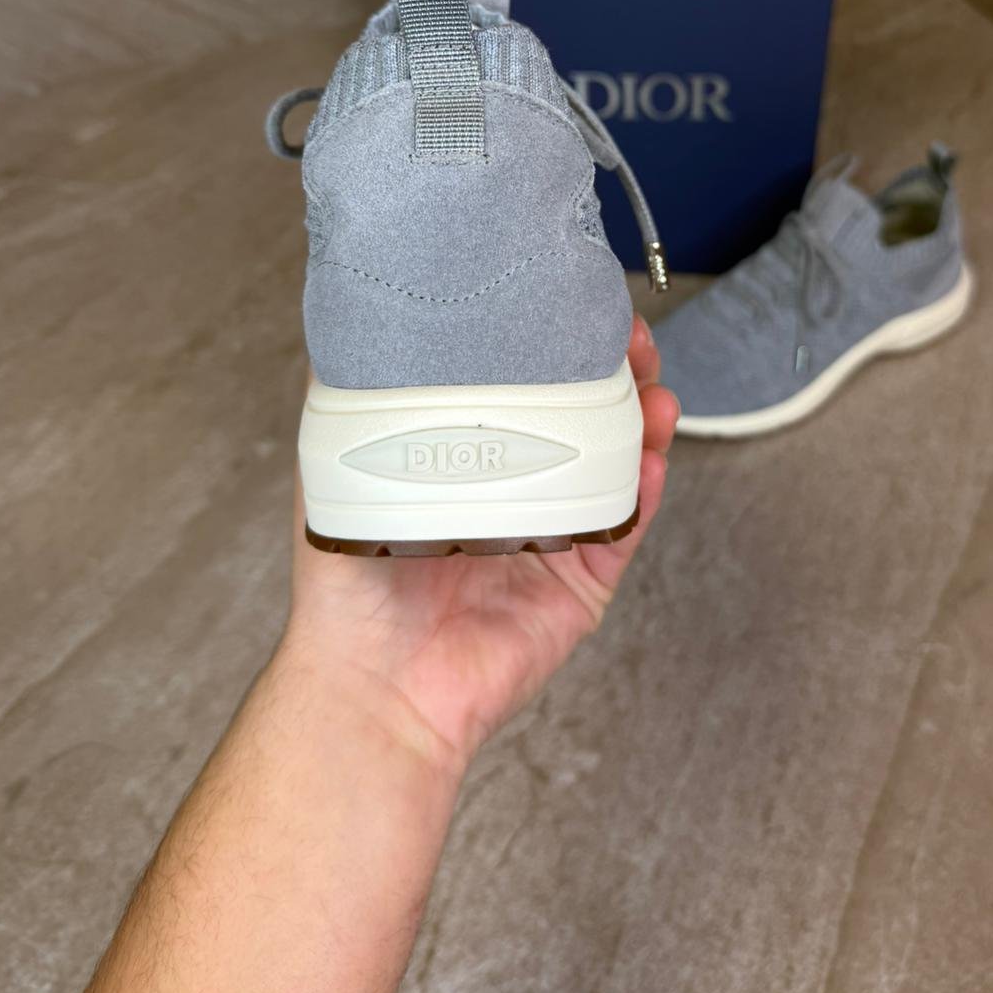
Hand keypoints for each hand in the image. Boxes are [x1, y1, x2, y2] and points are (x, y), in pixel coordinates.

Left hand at [282, 318, 678, 768]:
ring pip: (617, 464)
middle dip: (616, 374)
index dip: (556, 347)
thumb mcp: (338, 470)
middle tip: (630, 343)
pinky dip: (644, 491)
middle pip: (584, 417)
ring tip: (654, 393)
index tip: (572, 308)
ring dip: (644, 423)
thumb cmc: (349, 584)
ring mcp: (554, 535)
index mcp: (468, 460)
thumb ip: (351, 397)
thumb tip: (353, 317)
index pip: (525, 387)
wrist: (375, 684)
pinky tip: (650, 458)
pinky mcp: (581, 584)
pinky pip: (623, 527)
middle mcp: (516, 491)